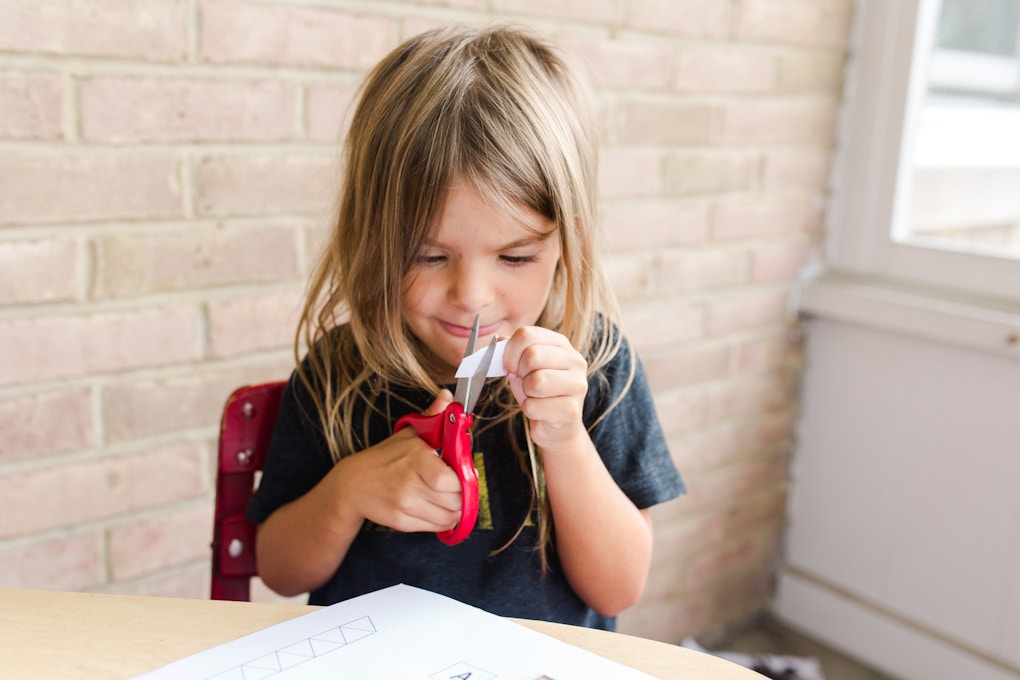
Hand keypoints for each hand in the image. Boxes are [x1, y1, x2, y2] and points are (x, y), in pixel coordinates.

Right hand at [333, 389, 461, 532]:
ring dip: (455, 509)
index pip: (449, 481)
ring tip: (447, 498)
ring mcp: (404, 505)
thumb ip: (432, 416)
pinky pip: (436, 527)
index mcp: (415, 457)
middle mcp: (409, 484)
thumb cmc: (386, 457)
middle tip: (457, 487)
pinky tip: (436, 508)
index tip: (463, 474)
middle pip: (454, 500)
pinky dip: (443, 520)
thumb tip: (447, 396)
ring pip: (449, 516)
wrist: (352, 484)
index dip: (463, 480)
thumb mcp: (409, 433)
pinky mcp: (401, 522)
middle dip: (462, 495)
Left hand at [502, 326, 588, 450]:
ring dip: (526, 393)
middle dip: (519, 373)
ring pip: (536, 381)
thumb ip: (512, 350)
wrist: (555, 426)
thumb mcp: (523, 366)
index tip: (510, 367)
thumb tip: (498, 341)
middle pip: (532, 355)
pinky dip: (529, 411)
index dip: (510, 352)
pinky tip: (541, 411)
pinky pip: (533, 407)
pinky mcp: (571, 410)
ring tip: (535, 396)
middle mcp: (575, 360)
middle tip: (525, 383)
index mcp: (561, 344)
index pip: (527, 334)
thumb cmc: (539, 393)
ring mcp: (577, 385)